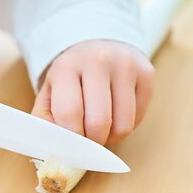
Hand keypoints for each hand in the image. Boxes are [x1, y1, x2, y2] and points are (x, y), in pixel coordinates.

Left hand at [32, 40, 154, 144]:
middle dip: (93, 142)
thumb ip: (45, 121)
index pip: (69, 113)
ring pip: (123, 126)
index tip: (72, 144)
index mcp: (66, 66)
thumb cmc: (72, 78)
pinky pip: (139, 118)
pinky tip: (117, 113)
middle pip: (98, 123)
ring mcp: (126, 65)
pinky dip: (127, 125)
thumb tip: (55, 147)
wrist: (98, 45)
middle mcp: (98, 60)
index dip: (71, 138)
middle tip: (88, 139)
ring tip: (103, 127)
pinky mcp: (147, 73)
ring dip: (112, 137)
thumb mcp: (49, 93)